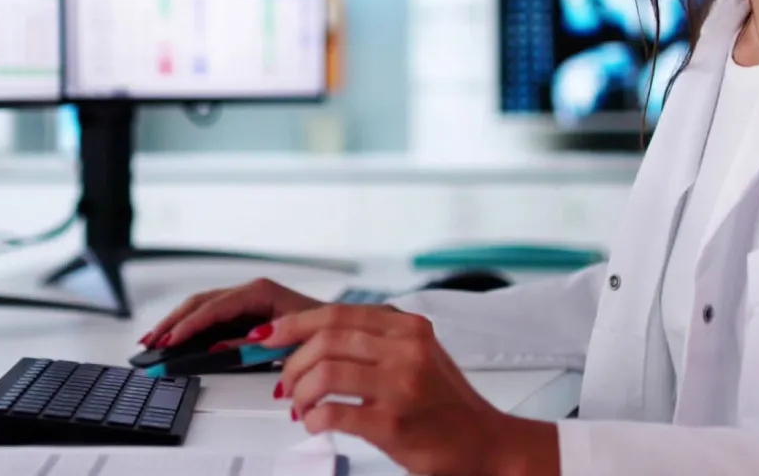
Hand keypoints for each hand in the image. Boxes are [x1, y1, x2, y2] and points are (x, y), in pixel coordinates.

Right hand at [141, 277, 324, 348]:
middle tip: (151, 343)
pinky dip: (190, 326)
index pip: (215, 307)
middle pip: (200, 303)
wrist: (342, 328)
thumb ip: (251, 344)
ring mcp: (245, 300)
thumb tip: (219, 346)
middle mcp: (249, 291)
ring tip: (154, 341)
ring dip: (176, 323)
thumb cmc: (323, 330)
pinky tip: (175, 338)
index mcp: (260, 292)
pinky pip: (210, 315)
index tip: (172, 340)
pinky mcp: (244, 311)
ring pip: (201, 307)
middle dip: (173, 322)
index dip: (190, 325)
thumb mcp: (289, 340)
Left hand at [267, 305, 557, 475]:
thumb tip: (313, 338)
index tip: (270, 336)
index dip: (294, 324)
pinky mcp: (393, 425)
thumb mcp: (419, 354)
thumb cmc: (448, 405)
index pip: (337, 314)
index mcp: (409, 328)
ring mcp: (401, 387)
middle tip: (285, 382)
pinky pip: (334, 413)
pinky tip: (316, 424)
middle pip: (325, 341)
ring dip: (301, 392)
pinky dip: (314, 419)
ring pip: (325, 373)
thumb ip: (376, 340)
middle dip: (293, 362)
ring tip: (301, 406)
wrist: (488, 444)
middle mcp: (407, 350)